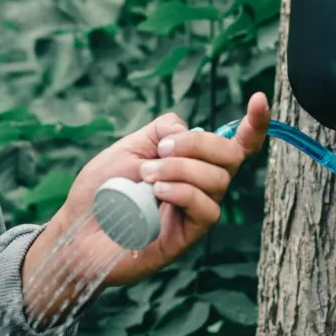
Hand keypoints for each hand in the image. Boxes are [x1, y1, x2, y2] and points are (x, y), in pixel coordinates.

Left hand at [22, 93, 269, 322]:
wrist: (76, 230)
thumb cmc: (100, 192)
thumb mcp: (129, 147)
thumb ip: (161, 131)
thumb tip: (187, 129)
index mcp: (189, 163)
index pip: (234, 144)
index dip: (253, 124)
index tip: (258, 99)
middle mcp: (198, 186)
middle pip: (230, 156)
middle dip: (198, 144)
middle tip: (160, 150)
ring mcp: (194, 212)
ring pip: (218, 180)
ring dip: (181, 168)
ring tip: (146, 176)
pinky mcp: (187, 236)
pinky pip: (206, 208)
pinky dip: (183, 192)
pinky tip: (158, 192)